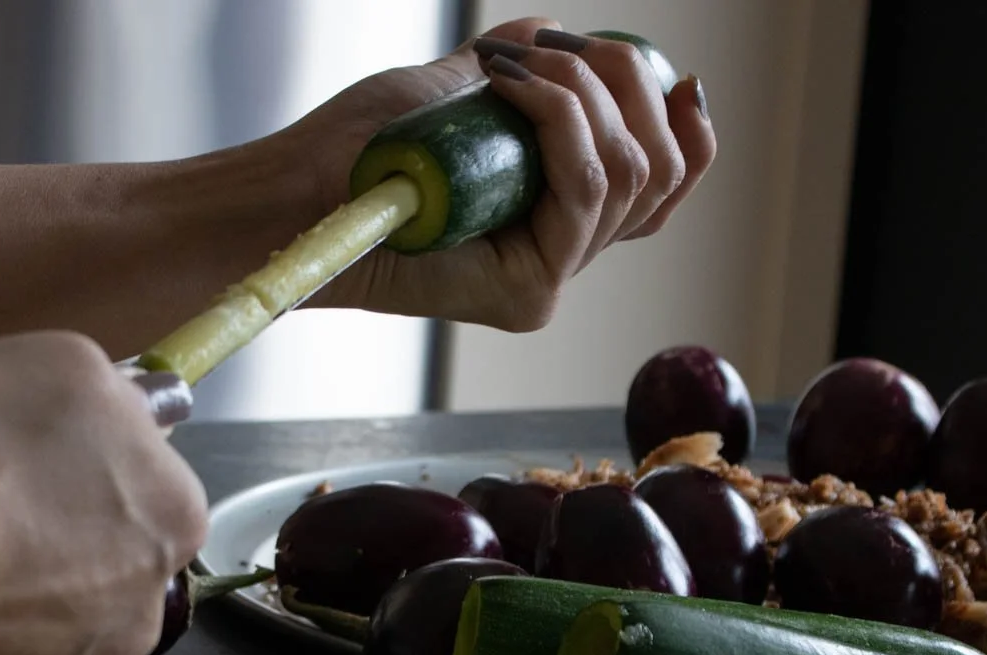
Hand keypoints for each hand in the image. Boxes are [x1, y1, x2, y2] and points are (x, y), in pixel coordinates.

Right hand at [0, 331, 206, 654]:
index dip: (85, 470)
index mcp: (172, 521)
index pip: (147, 492)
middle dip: (51, 547)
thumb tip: (128, 421)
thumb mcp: (59, 366)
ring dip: (2, 608)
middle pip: (101, 571)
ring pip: (43, 635)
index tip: (25, 460)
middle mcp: (142, 617)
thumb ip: (113, 401)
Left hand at [290, 17, 716, 332]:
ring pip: (627, 174)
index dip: (687, 128)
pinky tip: (516, 87)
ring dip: (583, 93)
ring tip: (516, 66)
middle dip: (628, 86)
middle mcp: (561, 254)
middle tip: (556, 48)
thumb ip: (514, 69)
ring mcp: (548, 278)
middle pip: (659, 172)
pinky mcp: (528, 293)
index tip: (677, 75)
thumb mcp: (457, 91)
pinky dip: (562, 121)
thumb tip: (556, 30)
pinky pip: (585, 191)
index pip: (663, 183)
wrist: (299, 194)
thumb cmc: (360, 149)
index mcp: (558, 216)